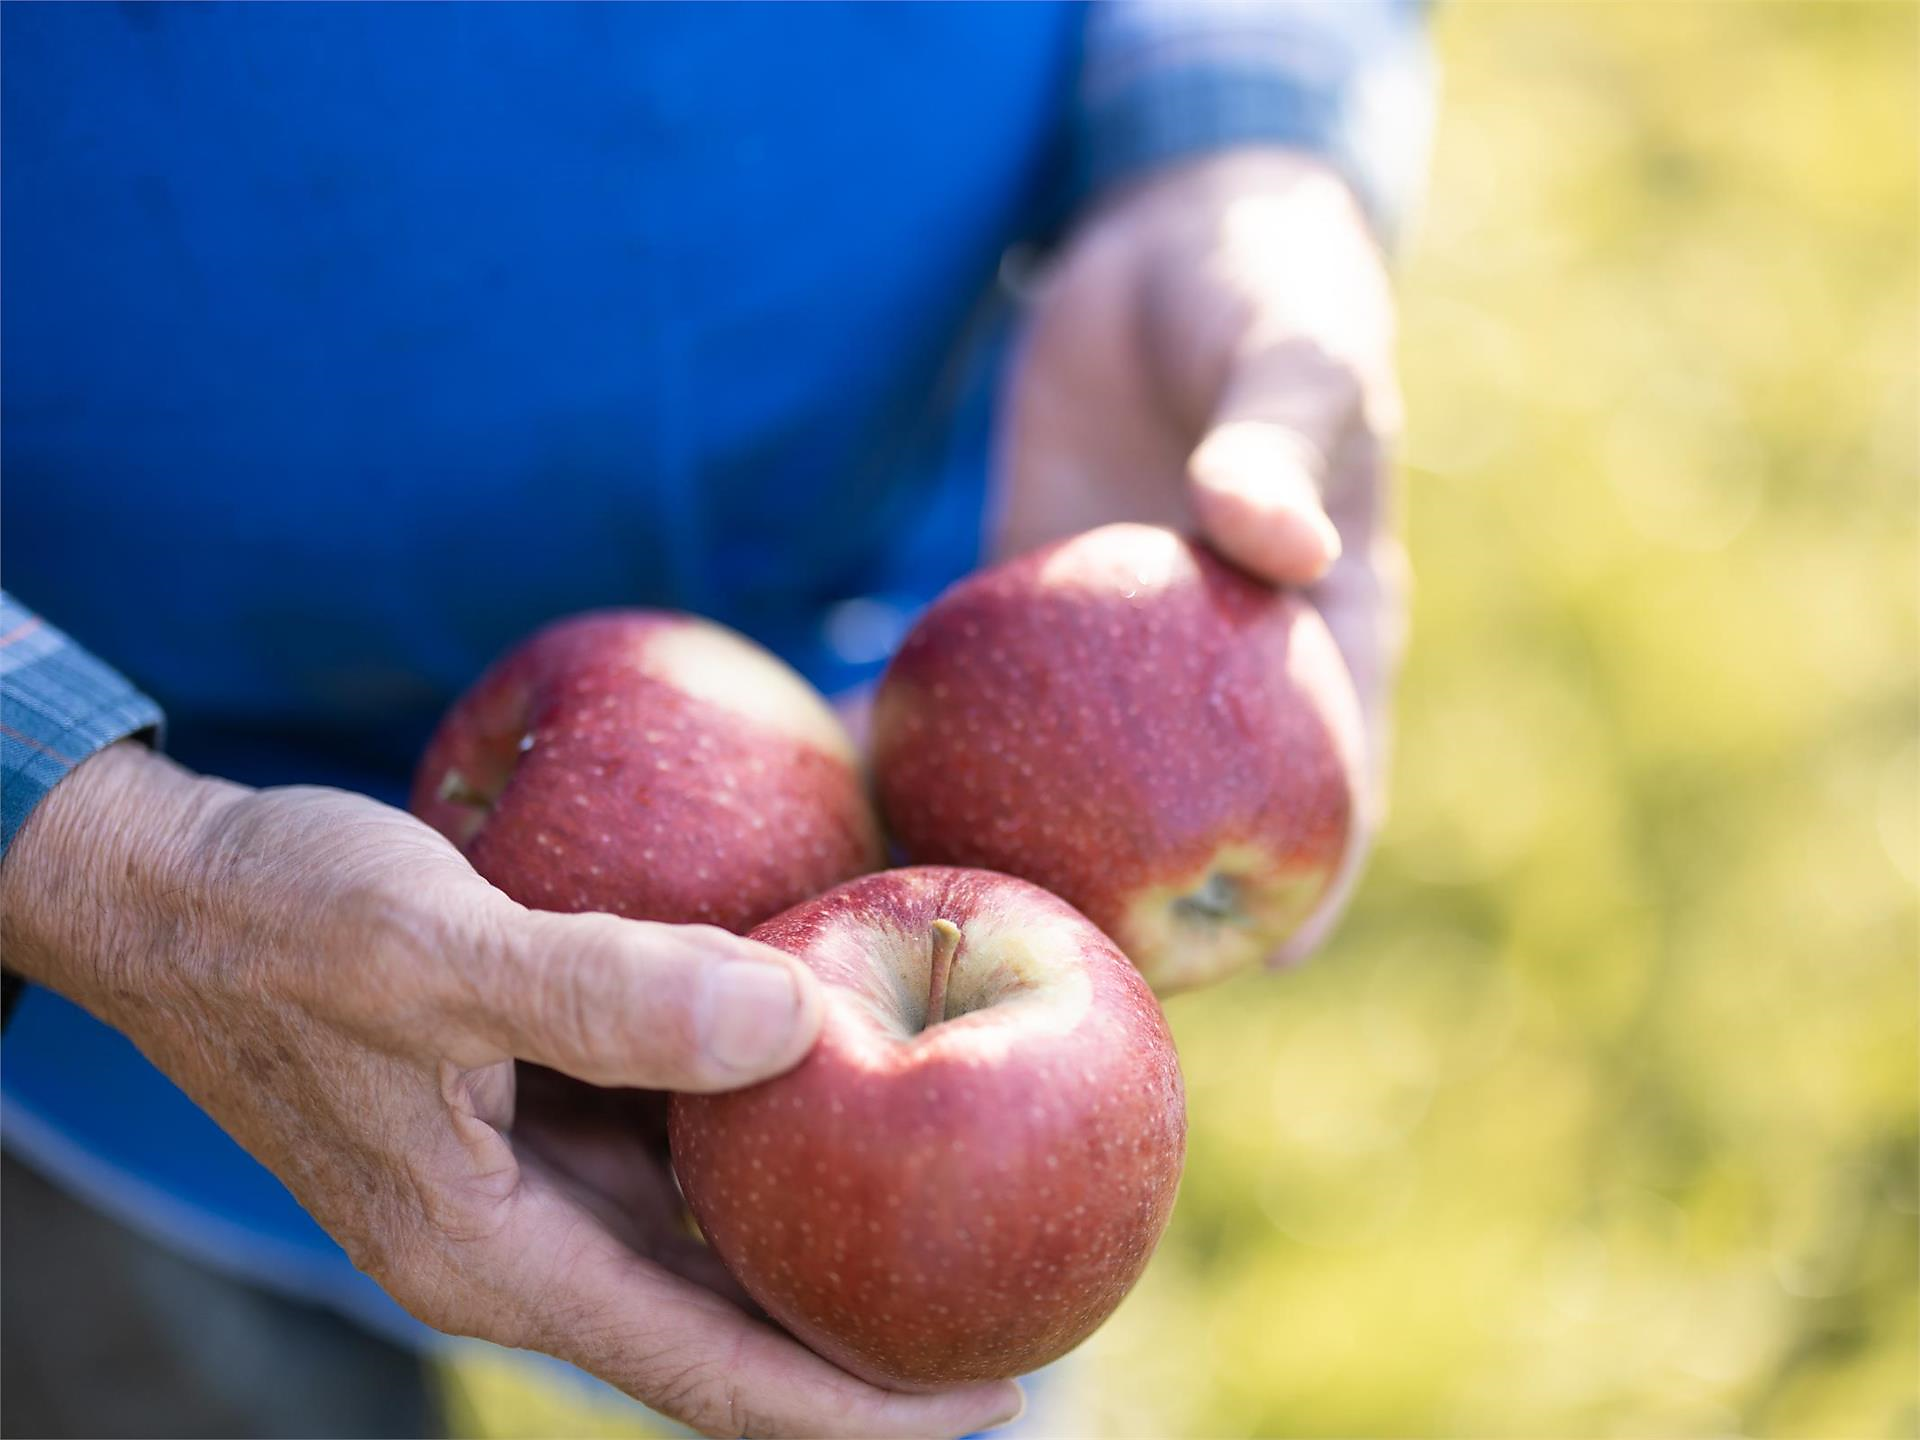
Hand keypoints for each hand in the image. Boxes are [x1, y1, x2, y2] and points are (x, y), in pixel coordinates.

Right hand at [0, 743, 1023, 1438]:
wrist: (167, 885)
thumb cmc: (279, 919)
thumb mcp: (430, 954)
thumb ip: (605, 995)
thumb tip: (796, 1023)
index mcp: (495, 1252)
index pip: (706, 1373)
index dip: (852, 1408)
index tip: (991, 1402)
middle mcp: (518, 1237)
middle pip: (718, 1321)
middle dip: (857, 1332)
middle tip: (1004, 1301)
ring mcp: (520, 1176)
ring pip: (697, 1231)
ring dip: (811, 1226)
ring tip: (949, 1207)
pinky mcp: (524, 1105)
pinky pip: (663, 1139)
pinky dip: (749, 1124)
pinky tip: (826, 1077)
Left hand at [999, 147, 1408, 961]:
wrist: (1167, 239)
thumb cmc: (1264, 292)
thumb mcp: (1293, 350)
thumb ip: (1280, 439)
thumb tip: (1275, 545)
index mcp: (1320, 632)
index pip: (1341, 778)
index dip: (1317, 877)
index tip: (1273, 970)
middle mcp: (1223, 673)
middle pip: (1197, 818)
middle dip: (1143, 905)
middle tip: (1074, 982)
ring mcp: (1124, 658)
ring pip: (1079, 781)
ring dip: (1019, 847)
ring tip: (939, 922)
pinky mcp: (1037, 613)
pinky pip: (990, 695)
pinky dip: (935, 737)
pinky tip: (855, 780)